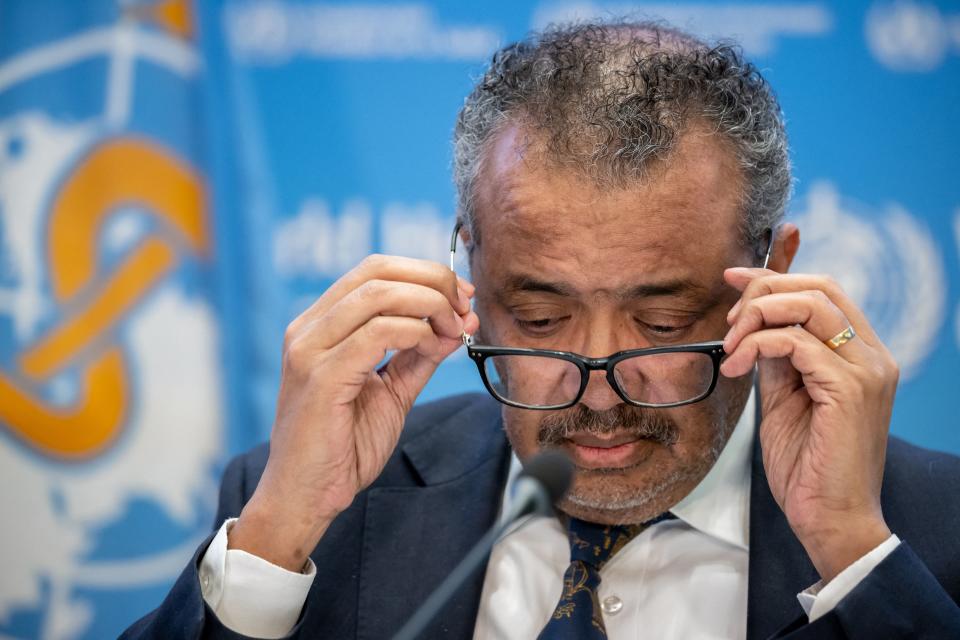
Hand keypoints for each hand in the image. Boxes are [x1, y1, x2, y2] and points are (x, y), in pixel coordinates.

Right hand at [229, 255, 478, 570]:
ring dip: (430, 305)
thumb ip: (419, 356)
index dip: (424, 273)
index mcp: (319, 325)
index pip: (374, 270)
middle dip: (433, 280)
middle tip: (465, 306)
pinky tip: (433, 347)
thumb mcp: (392, 392)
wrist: (306, 497)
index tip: (462, 296)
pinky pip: (376, 333)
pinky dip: (415, 332)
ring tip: (455, 329)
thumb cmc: (342, 448)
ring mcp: (309, 349)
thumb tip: (457, 324)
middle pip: (377, 270)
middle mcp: (308, 329)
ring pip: (378, 294)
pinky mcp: (320, 376)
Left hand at [721, 268, 898, 582]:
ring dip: (756, 317)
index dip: (774, 276)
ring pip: (808, 305)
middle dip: (763, 291)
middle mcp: (872, 355)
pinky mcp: (850, 389)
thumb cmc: (807, 465)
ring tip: (731, 348)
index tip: (732, 278)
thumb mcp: (786, 397)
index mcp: (861, 354)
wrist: (828, 517)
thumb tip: (753, 324)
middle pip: (818, 286)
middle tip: (730, 321)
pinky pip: (796, 342)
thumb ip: (778, 359)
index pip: (822, 291)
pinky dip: (757, 345)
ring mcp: (867, 370)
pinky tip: (737, 367)